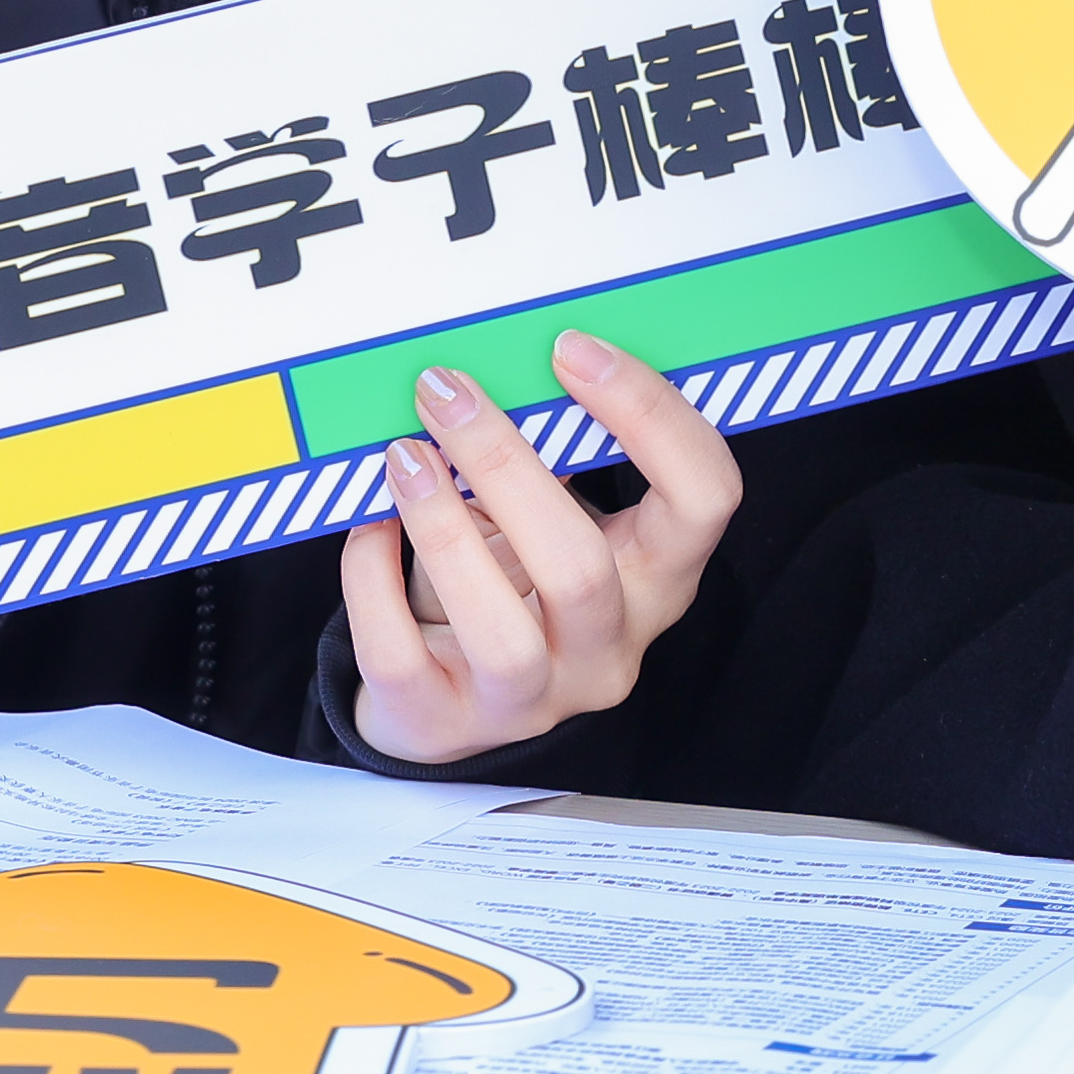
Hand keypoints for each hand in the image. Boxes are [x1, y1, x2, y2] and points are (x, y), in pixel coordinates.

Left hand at [342, 333, 741, 763]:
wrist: (448, 693)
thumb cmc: (511, 575)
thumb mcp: (556, 516)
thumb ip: (553, 452)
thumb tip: (505, 353)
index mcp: (658, 579)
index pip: (705, 497)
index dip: (650, 414)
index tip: (571, 349)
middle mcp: (606, 650)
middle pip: (581, 567)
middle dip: (505, 464)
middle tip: (445, 391)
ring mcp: (528, 700)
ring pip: (499, 632)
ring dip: (442, 527)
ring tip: (403, 455)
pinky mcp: (444, 723)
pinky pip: (403, 658)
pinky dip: (373, 583)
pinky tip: (369, 525)